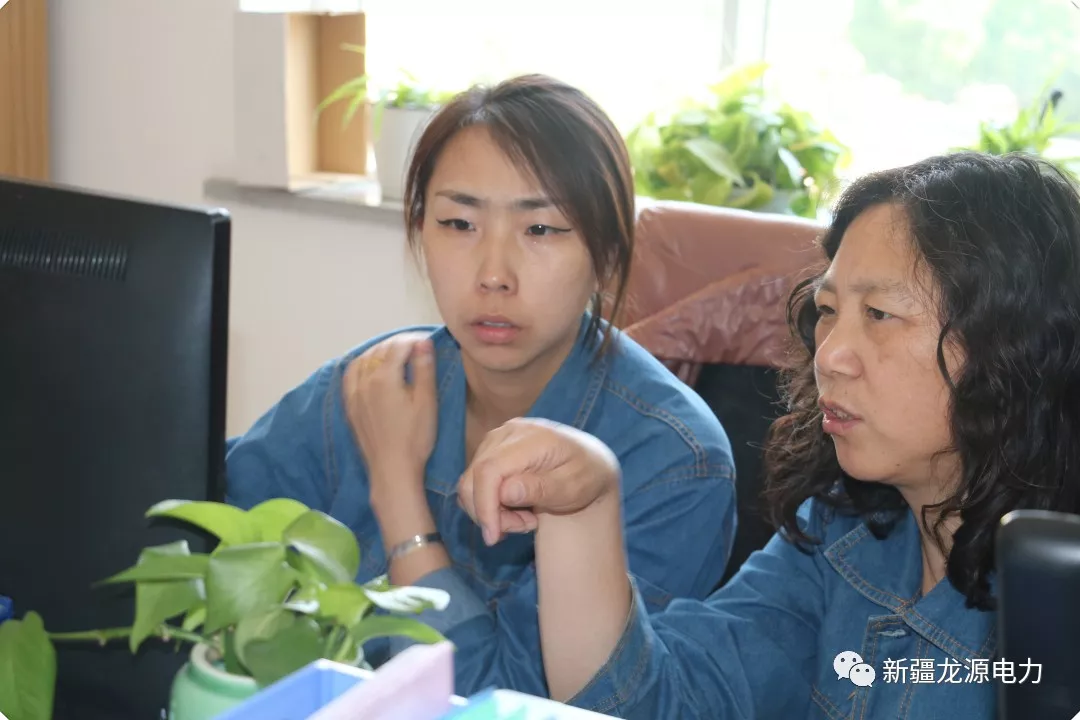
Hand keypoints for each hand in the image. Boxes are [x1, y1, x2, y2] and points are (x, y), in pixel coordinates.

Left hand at [342, 332, 437, 484]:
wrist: (392, 470)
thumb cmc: (415, 438)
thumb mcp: (427, 402)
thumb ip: (424, 369)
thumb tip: (423, 342)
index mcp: (385, 378)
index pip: (398, 347)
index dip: (414, 340)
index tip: (427, 341)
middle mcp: (365, 381)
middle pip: (379, 351)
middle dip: (397, 344)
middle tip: (415, 346)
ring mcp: (354, 394)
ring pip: (362, 360)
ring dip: (378, 351)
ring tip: (394, 353)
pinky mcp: (350, 406)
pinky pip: (350, 375)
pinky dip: (360, 364)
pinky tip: (368, 367)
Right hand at [457, 418, 620, 545]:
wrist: (589, 461)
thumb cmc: (585, 476)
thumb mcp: (573, 488)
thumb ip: (540, 489)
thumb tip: (505, 492)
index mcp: (532, 437)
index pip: (490, 470)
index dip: (485, 506)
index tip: (493, 537)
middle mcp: (508, 432)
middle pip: (474, 477)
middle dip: (490, 513)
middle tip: (524, 527)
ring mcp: (497, 439)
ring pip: (470, 482)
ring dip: (491, 510)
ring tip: (525, 519)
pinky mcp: (491, 450)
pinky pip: (475, 482)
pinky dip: (489, 502)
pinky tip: (515, 509)